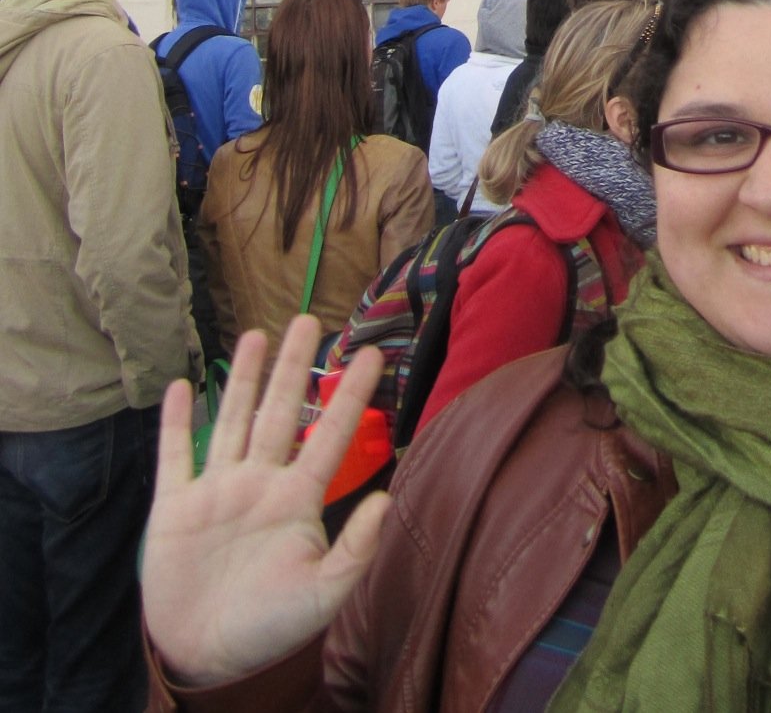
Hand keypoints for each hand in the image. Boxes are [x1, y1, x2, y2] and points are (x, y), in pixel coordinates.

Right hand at [142, 316, 388, 687]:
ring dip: (242, 379)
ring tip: (255, 334)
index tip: (371, 354)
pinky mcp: (174, 509)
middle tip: (307, 319)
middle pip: (278, 412)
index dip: (350, 395)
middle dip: (292, 366)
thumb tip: (388, 499)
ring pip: (232, 420)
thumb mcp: (322, 595)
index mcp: (297, 499)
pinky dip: (176, 423)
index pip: (329, 435)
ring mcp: (217, 492)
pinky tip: (182, 385)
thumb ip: (355, 550)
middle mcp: (259, 483)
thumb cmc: (272, 629)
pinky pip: (174, 456)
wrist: (208, 659)